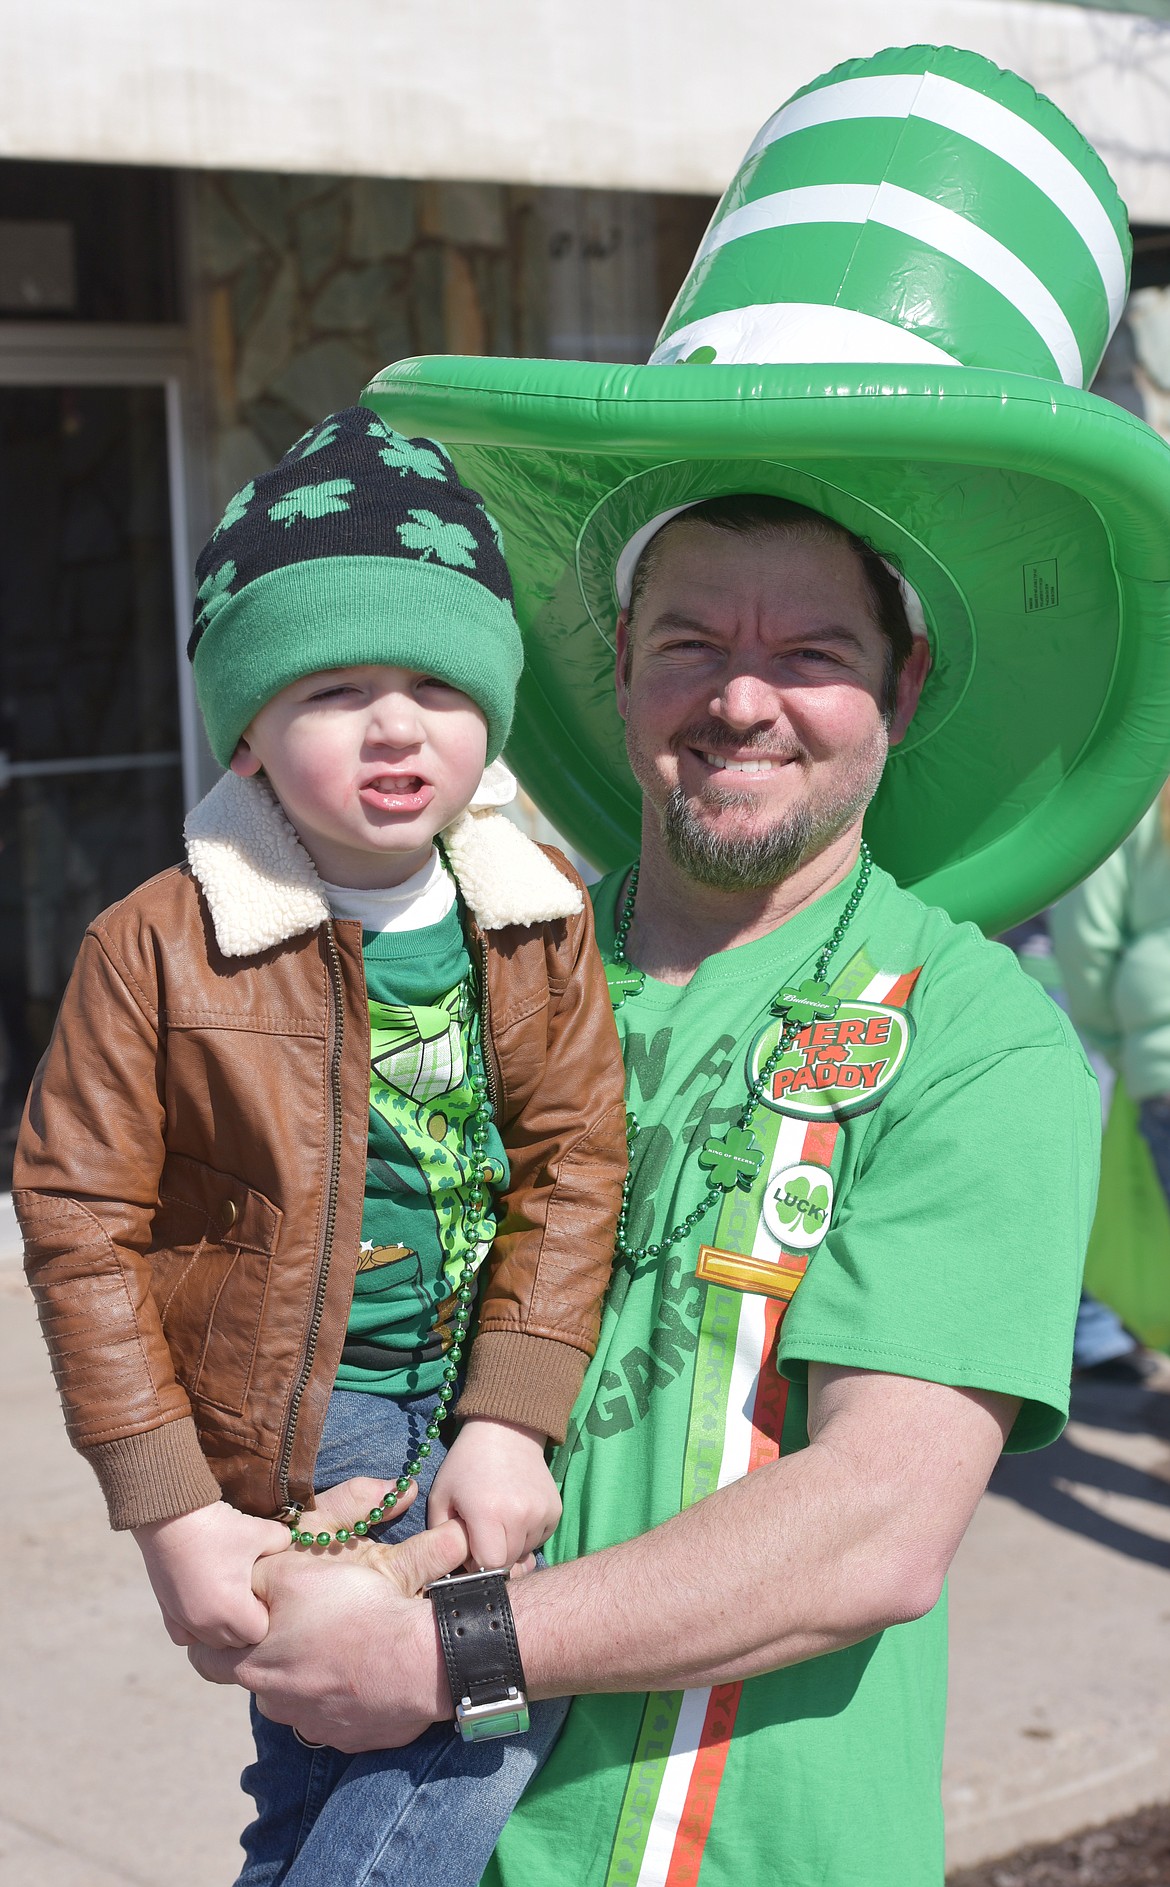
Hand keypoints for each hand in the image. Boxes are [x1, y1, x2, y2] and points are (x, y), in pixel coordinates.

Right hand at [132, 1501, 290, 1648]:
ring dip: (223, 1626)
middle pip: (236, 1642)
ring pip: (211, 1641)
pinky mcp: (167, 1611)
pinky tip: (204, 1605)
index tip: (263, 1591)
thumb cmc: (220, 1527)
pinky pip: (185, 1636)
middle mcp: (206, 1623)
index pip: (258, 1633)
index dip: (265, 1613)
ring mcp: (184, 1619)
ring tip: (228, 1596)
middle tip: (249, 1593)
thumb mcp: (261, 1532)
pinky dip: (197, 1628)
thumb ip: (283, 1542)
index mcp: (232, 1610)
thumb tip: (290, 1544)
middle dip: (247, 1622)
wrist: (172, 1516)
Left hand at [188, 1513, 468, 1749]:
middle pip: (256, 1676)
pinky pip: (337, 1712)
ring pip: (296, 1696)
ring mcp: (315, 1727)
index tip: (227, 1619)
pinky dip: (344, 1692)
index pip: (206, 1658)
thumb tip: (239, 1582)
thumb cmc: (353, 1610)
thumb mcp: (294, 1573)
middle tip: (295, 1625)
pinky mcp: (350, 1737)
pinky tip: (364, 1667)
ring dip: (308, 1674)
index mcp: (252, 1667)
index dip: (211, 1635)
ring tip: (338, 1642)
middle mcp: (276, 1705)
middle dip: (268, 1652)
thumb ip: (256, 1578)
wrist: (417, 1661)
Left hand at [428, 1418, 560, 1571]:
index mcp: (487, 1513)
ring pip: (525, 1552)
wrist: (505, 1431)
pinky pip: (539, 1540)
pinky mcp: (555, 1511)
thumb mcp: (441, 1498)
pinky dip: (527, 1535)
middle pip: (508, 1562)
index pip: (490, 1565)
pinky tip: (515, 1513)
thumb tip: (455, 1573)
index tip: (470, 1550)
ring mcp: (541, 1513)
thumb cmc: (466, 1465)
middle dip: (493, 1555)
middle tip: (482, 1533)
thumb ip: (442, 1539)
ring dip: (510, 1546)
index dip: (477, 1564)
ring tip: (499, 1519)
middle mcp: (519, 1515)